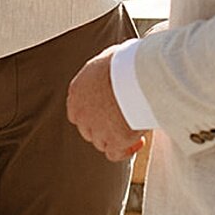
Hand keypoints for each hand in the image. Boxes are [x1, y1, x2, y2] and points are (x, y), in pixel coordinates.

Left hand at [67, 46, 148, 162]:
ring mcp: (96, 128)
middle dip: (103, 127)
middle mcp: (81, 113)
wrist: (135, 75)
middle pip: (87, 129)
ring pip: (100, 142)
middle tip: (122, 121)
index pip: (78, 111)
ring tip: (134, 129)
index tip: (108, 111)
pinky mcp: (114, 140)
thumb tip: (117, 62)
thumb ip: (105, 70)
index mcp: (77, 92)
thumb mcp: (108, 59)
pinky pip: (114, 154)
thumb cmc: (126, 62)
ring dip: (114, 138)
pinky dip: (124, 151)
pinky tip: (137, 141)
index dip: (93, 114)